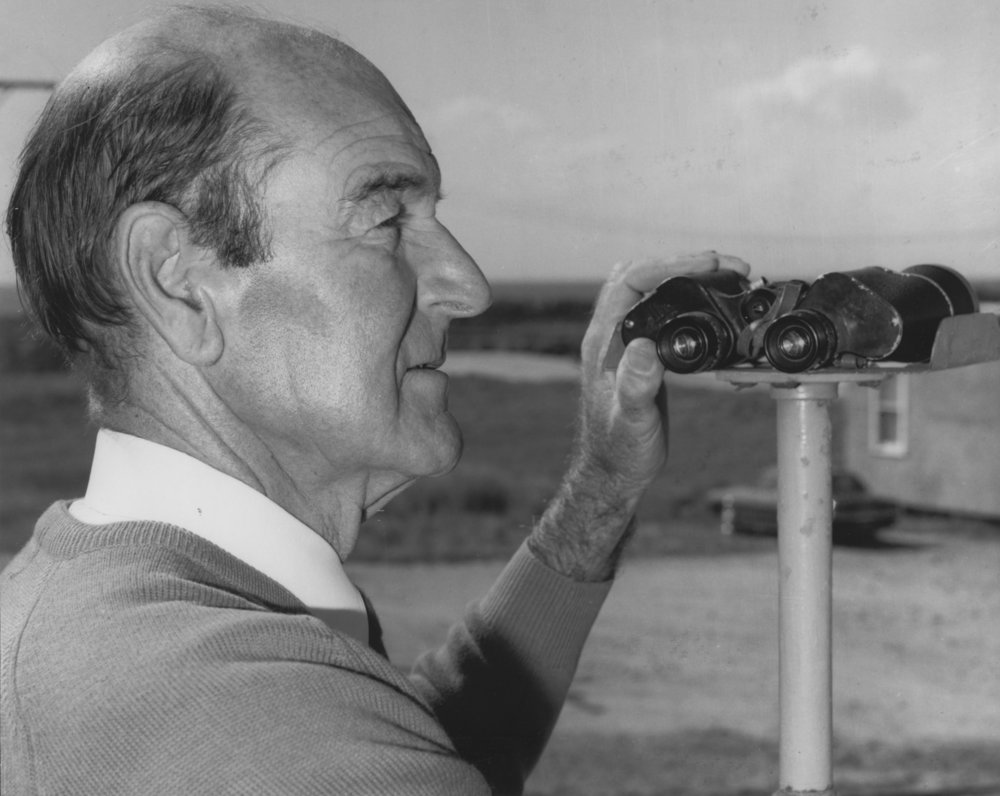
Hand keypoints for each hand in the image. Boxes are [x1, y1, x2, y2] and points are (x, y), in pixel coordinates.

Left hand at [528, 252, 750, 580]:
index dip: (670, 264)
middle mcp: (611, 335)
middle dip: (682, 262)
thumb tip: (645, 348)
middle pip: (640, 276)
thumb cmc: (619, 450)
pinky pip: (660, 310)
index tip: (709, 264)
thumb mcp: (632, 420)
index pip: (631, 282)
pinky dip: (685, 298)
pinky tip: (710, 303)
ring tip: (724, 276)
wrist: (615, 471)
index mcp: (604, 342)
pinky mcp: (641, 353)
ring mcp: (625, 342)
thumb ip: (636, 386)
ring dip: (684, 276)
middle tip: (724, 266)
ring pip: (649, 290)